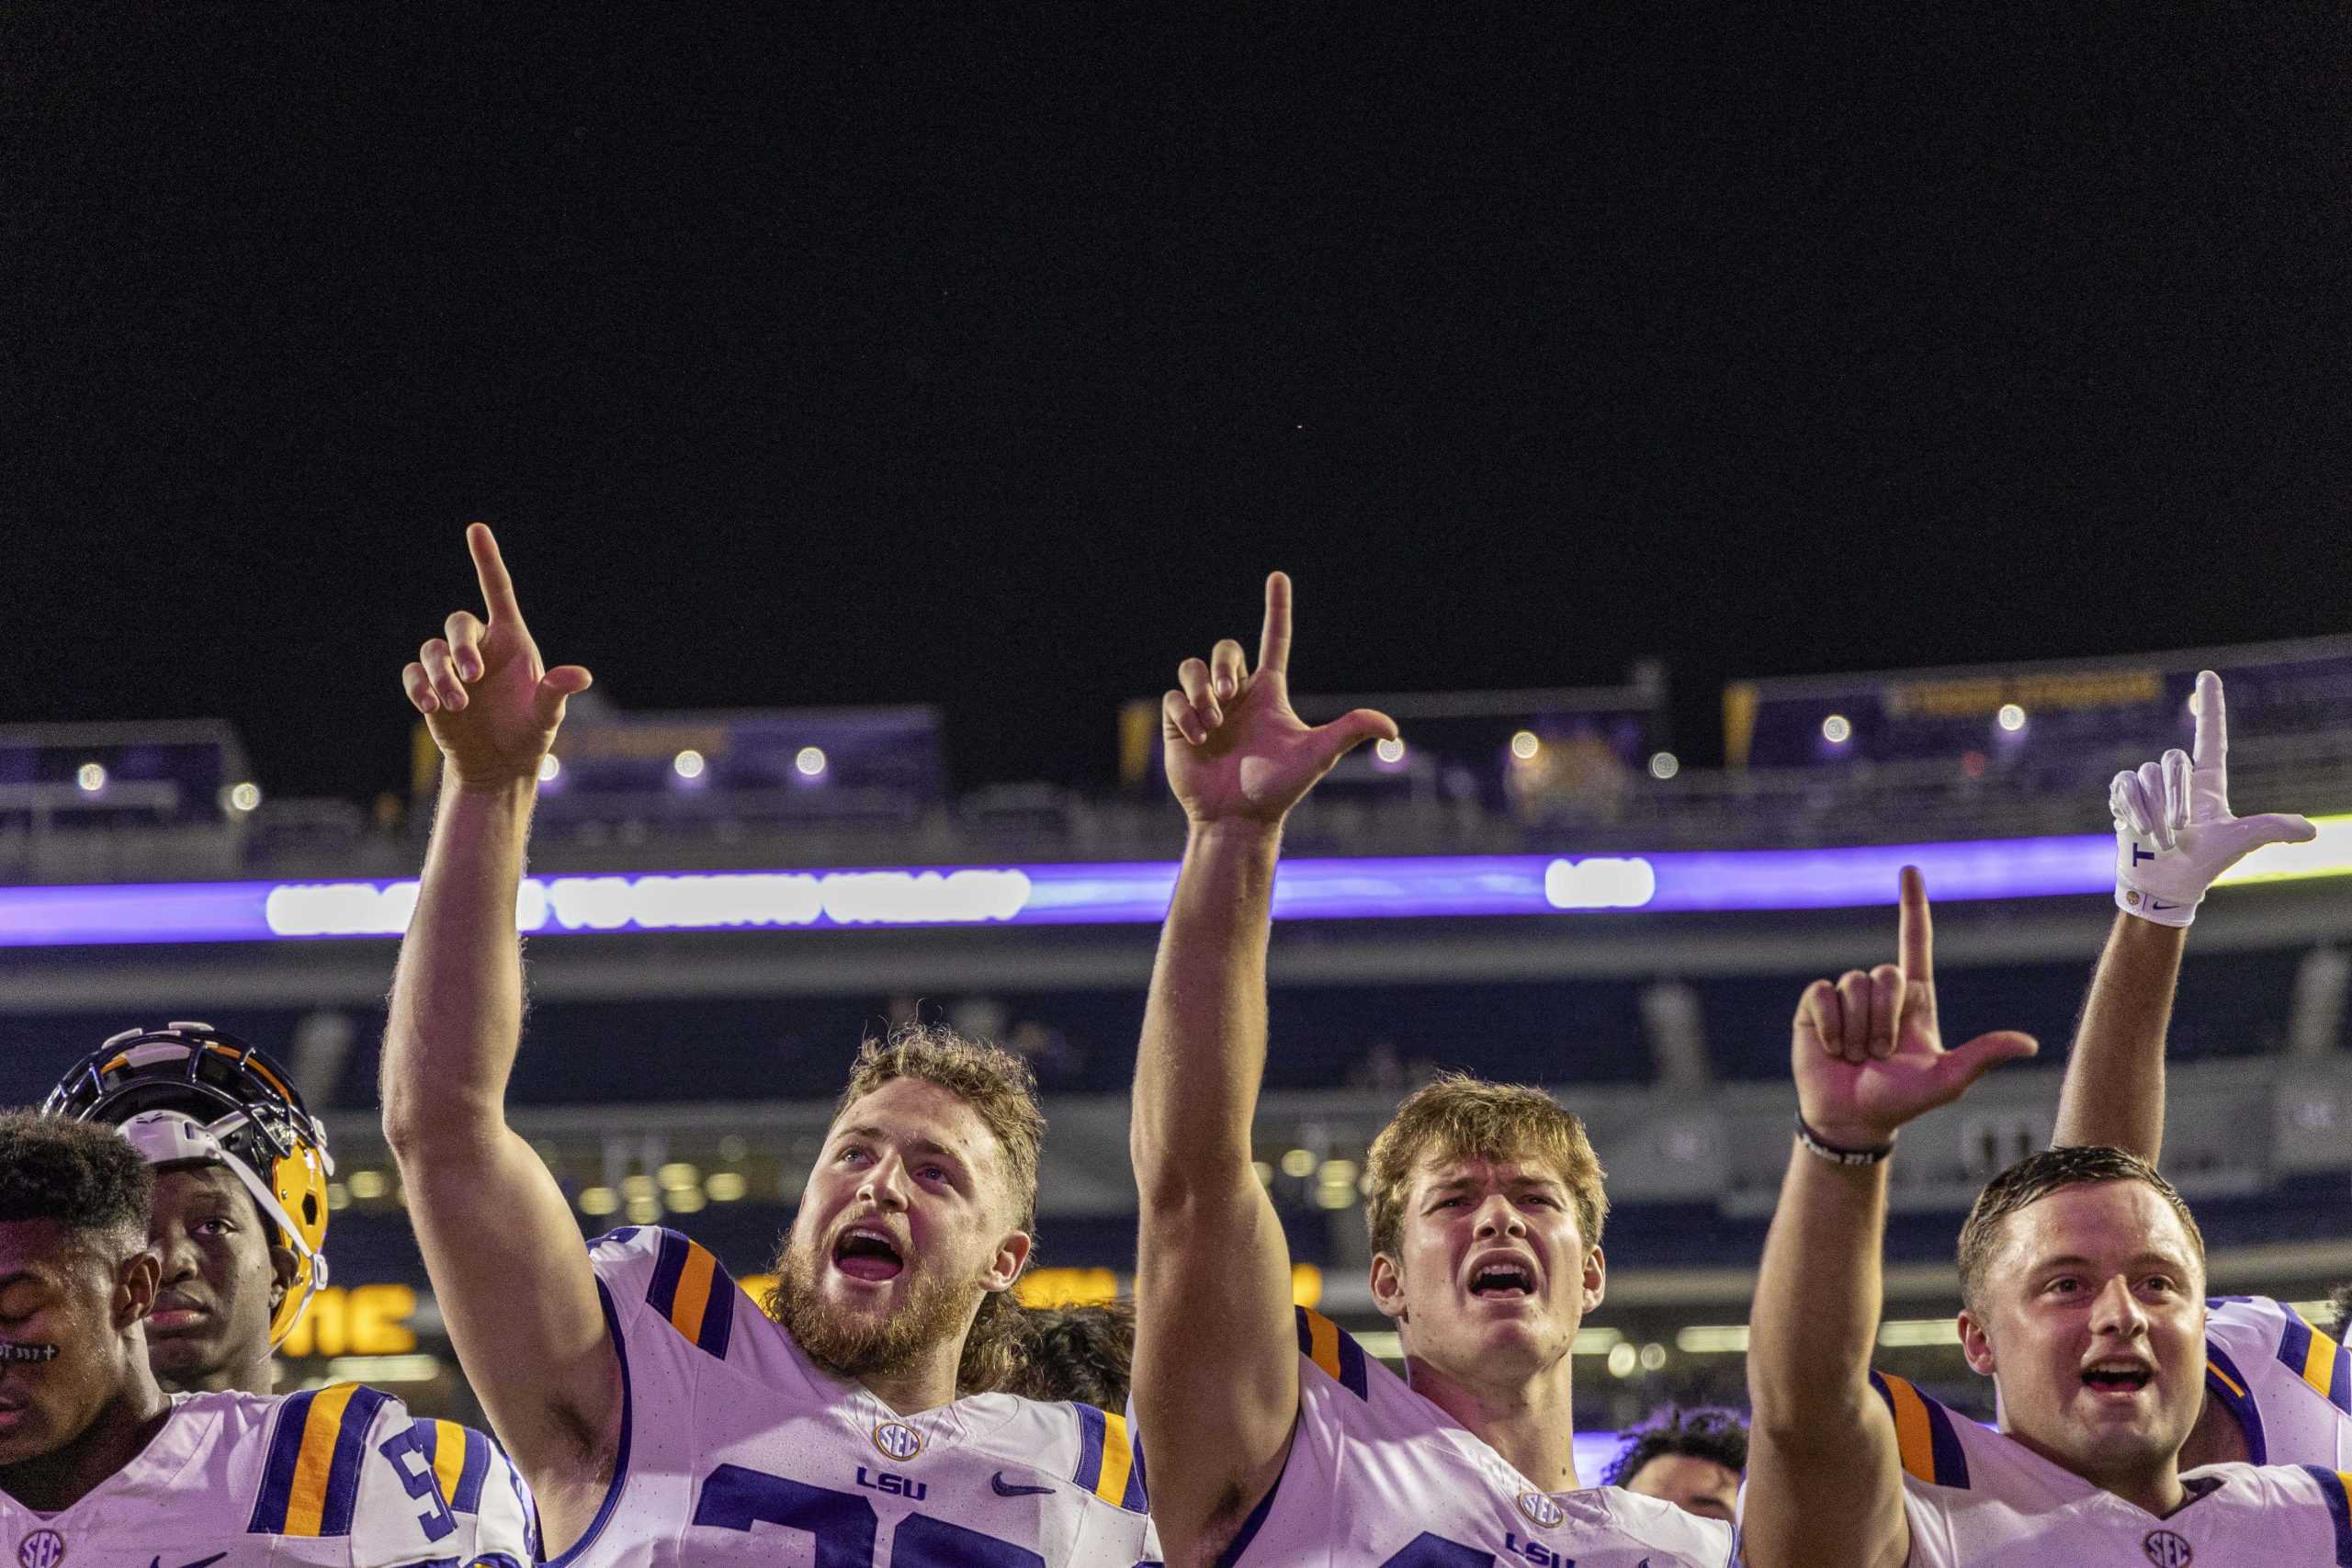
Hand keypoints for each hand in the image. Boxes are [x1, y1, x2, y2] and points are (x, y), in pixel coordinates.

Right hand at [401, 524, 593, 789]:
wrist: (500, 764)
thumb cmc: (529, 732)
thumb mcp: (546, 714)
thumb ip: (557, 692)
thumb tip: (581, 676)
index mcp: (510, 641)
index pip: (497, 591)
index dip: (487, 560)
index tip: (477, 529)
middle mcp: (479, 647)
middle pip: (458, 623)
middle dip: (461, 647)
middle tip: (473, 677)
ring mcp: (451, 667)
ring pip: (432, 651)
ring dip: (442, 675)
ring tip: (457, 706)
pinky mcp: (430, 688)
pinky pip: (414, 674)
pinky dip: (420, 686)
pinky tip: (433, 706)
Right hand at [1161, 573, 1396, 826]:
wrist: (1238, 819)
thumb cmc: (1279, 788)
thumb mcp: (1317, 755)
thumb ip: (1350, 731)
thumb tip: (1392, 728)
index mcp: (1268, 693)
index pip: (1275, 640)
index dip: (1277, 608)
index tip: (1278, 576)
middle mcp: (1236, 696)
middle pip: (1226, 649)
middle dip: (1224, 665)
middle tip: (1229, 697)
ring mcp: (1205, 709)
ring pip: (1192, 667)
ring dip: (1202, 690)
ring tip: (1213, 723)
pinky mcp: (1178, 724)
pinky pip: (1173, 697)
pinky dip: (1186, 713)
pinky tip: (1201, 738)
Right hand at [1791, 867, 2038, 1147]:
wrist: (1851, 1117)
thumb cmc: (1901, 1100)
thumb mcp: (1947, 1079)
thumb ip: (1983, 1056)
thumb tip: (2029, 1044)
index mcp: (1915, 999)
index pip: (1915, 942)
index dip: (1913, 907)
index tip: (1910, 870)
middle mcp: (1880, 992)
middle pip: (1887, 973)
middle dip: (1885, 1018)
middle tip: (1881, 1054)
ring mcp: (1846, 998)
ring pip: (1856, 983)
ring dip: (1859, 1028)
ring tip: (1857, 1055)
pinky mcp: (1815, 1006)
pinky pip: (1824, 994)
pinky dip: (1832, 1025)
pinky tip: (1833, 1047)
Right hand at [2110, 669, 2314, 926]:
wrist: (2162, 884)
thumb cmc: (2204, 864)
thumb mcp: (2240, 842)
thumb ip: (2271, 829)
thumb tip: (2310, 830)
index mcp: (2208, 784)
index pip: (2211, 738)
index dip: (2211, 706)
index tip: (2208, 675)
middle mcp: (2178, 780)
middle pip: (2172, 760)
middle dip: (2174, 797)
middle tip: (2180, 831)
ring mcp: (2149, 787)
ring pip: (2146, 773)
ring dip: (2153, 810)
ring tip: (2160, 838)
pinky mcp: (2125, 797)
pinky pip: (2124, 785)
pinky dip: (2132, 808)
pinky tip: (2135, 827)